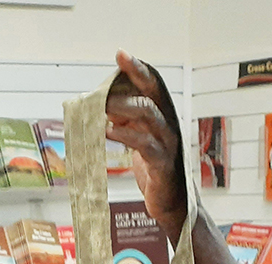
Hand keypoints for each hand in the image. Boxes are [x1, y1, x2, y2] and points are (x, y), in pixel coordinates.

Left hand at [106, 49, 187, 241]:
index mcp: (161, 116)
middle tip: (104, 85)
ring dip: (123, 108)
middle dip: (129, 83)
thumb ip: (125, 122)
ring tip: (102, 107)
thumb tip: (101, 106)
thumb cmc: (154, 169)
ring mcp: (167, 142)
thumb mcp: (137, 139)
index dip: (137, 69)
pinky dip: (125, 136)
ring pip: (149, 115)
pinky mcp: (162, 163)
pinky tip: (108, 132)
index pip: (151, 85)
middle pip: (151, 95)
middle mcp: (167, 124)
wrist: (170, 202)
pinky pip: (144, 144)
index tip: (121, 54)